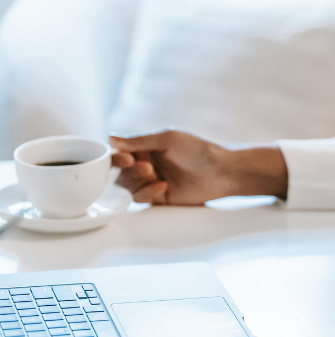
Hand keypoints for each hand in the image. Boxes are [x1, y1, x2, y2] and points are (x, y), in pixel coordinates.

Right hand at [111, 130, 287, 204]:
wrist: (221, 173)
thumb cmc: (199, 151)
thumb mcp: (168, 140)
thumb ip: (139, 141)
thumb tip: (110, 138)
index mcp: (148, 146)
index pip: (121, 152)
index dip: (117, 157)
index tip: (127, 158)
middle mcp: (147, 163)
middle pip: (121, 171)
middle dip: (130, 170)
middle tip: (147, 167)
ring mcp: (152, 180)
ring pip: (128, 185)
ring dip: (137, 181)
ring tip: (154, 174)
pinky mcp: (159, 197)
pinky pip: (141, 198)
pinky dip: (148, 193)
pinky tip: (162, 186)